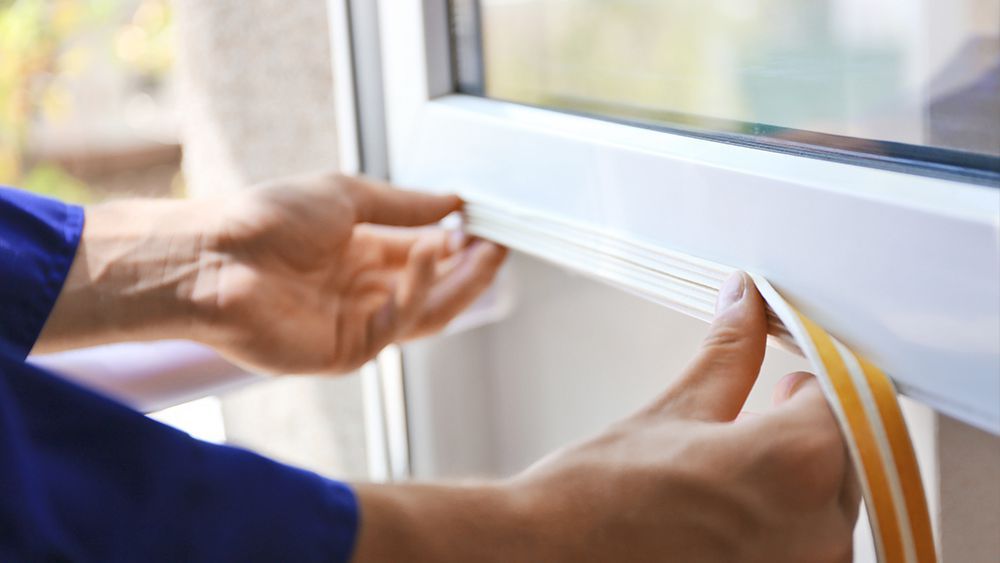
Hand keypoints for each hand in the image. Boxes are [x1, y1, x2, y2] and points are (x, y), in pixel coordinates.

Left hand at [203, 173, 506, 373]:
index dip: (456, 243)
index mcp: (359, 254)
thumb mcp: (345, 197)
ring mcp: (356, 324)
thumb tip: (453, 202)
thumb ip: (403, 206)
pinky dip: (419, 288)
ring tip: (486, 253)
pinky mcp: (348, 351)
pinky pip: (398, 322)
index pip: (422, 254)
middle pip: (433, 289)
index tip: (486, 224)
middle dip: (470, 270)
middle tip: (499, 246)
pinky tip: (432, 252)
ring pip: (426, 312)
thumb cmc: (264, 221)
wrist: (213, 256)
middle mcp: (361, 291)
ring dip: (460, 285)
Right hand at [352, 273, 858, 561]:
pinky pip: (804, 547)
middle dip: (808, 432)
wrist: (549, 556)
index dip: (813, 388)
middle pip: (846, 458)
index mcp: (796, 463)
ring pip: (830, 508)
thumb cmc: (598, 498)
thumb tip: (744, 300)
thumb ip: (729, 353)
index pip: (846, 404)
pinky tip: (733, 510)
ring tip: (738, 467)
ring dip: (799, 480)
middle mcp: (816, 530)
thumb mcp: (674, 411)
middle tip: (764, 413)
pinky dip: (783, 524)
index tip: (789, 383)